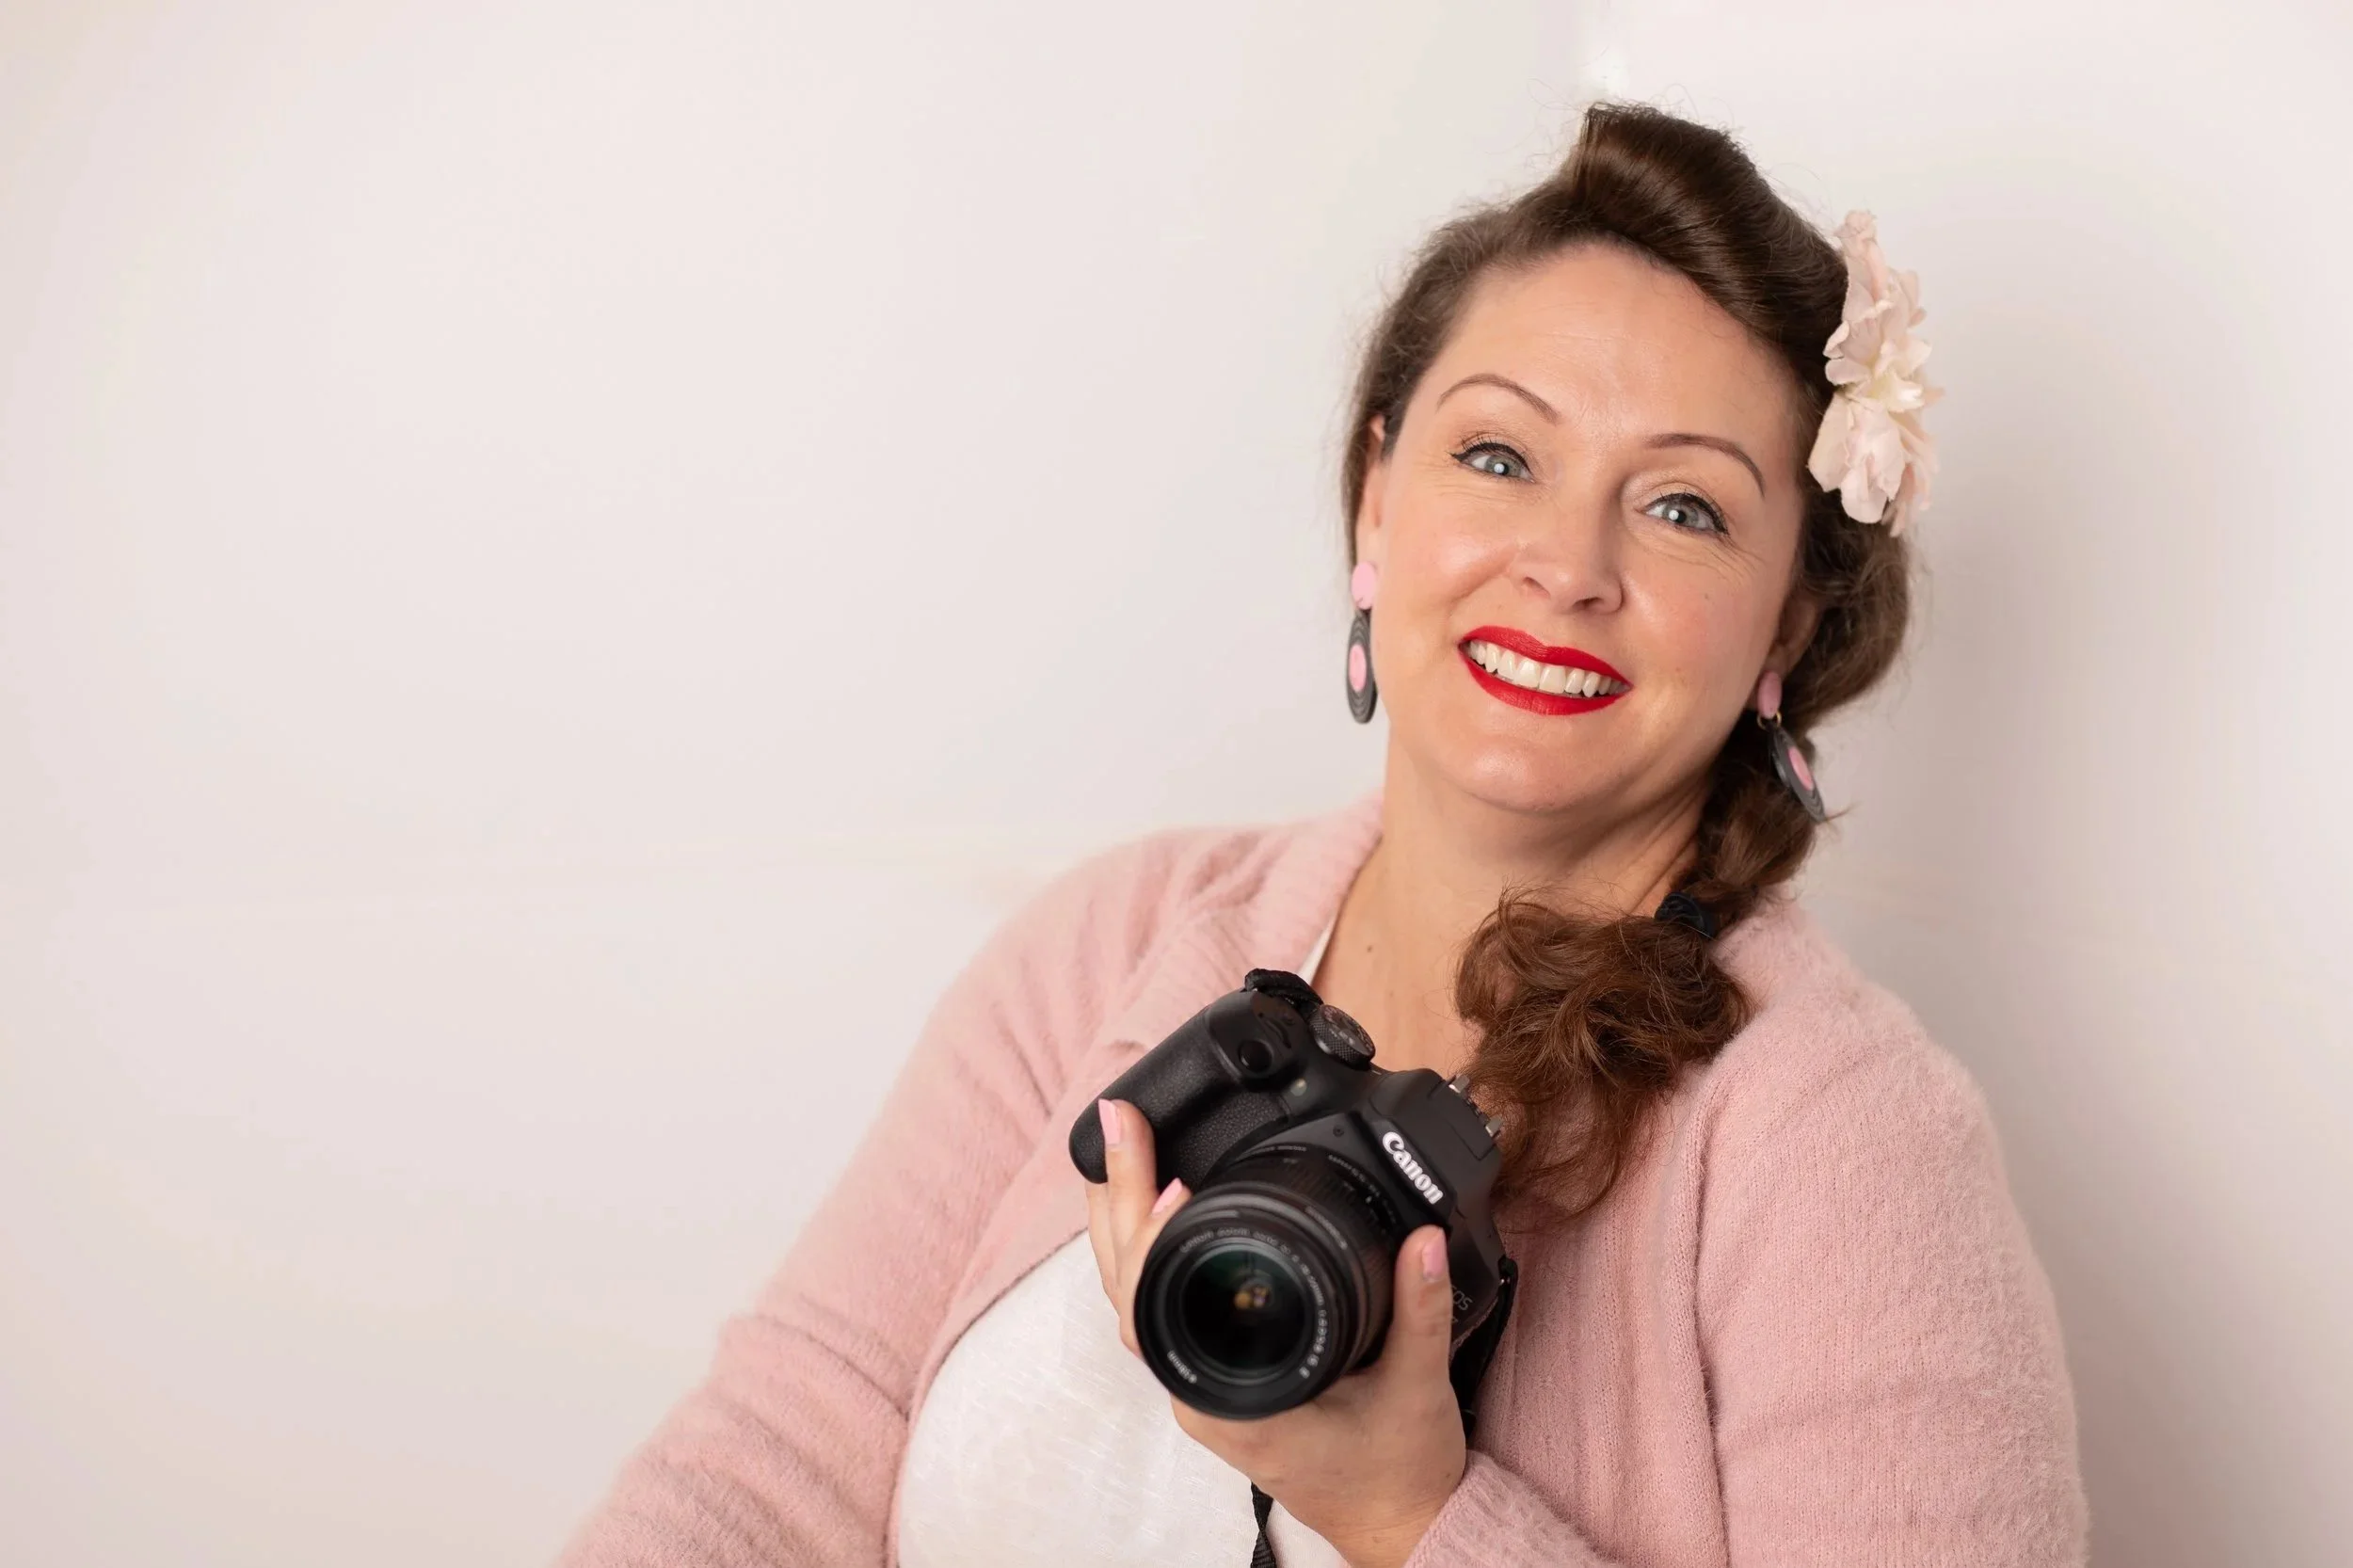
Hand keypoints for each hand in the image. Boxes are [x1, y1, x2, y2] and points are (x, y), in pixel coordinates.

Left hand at [1082, 1099, 1464, 1567]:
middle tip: (1118, 1125)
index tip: (1169, 1178)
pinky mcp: (1218, 1376)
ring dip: (1127, 1223)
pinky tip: (1160, 1208)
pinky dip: (1155, 1250)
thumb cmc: (1397, 1471)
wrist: (1401, 1523)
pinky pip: (1168, 1305)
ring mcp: (1204, 1385)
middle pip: (1132, 1289)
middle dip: (1121, 1201)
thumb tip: (1420, 1238)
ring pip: (1141, 1295)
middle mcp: (1204, 1394)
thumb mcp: (1418, 1385)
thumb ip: (1421, 1310)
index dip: (1154, 1241)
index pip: (1161, 1311)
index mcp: (1236, 1402)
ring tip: (1122, 1149)